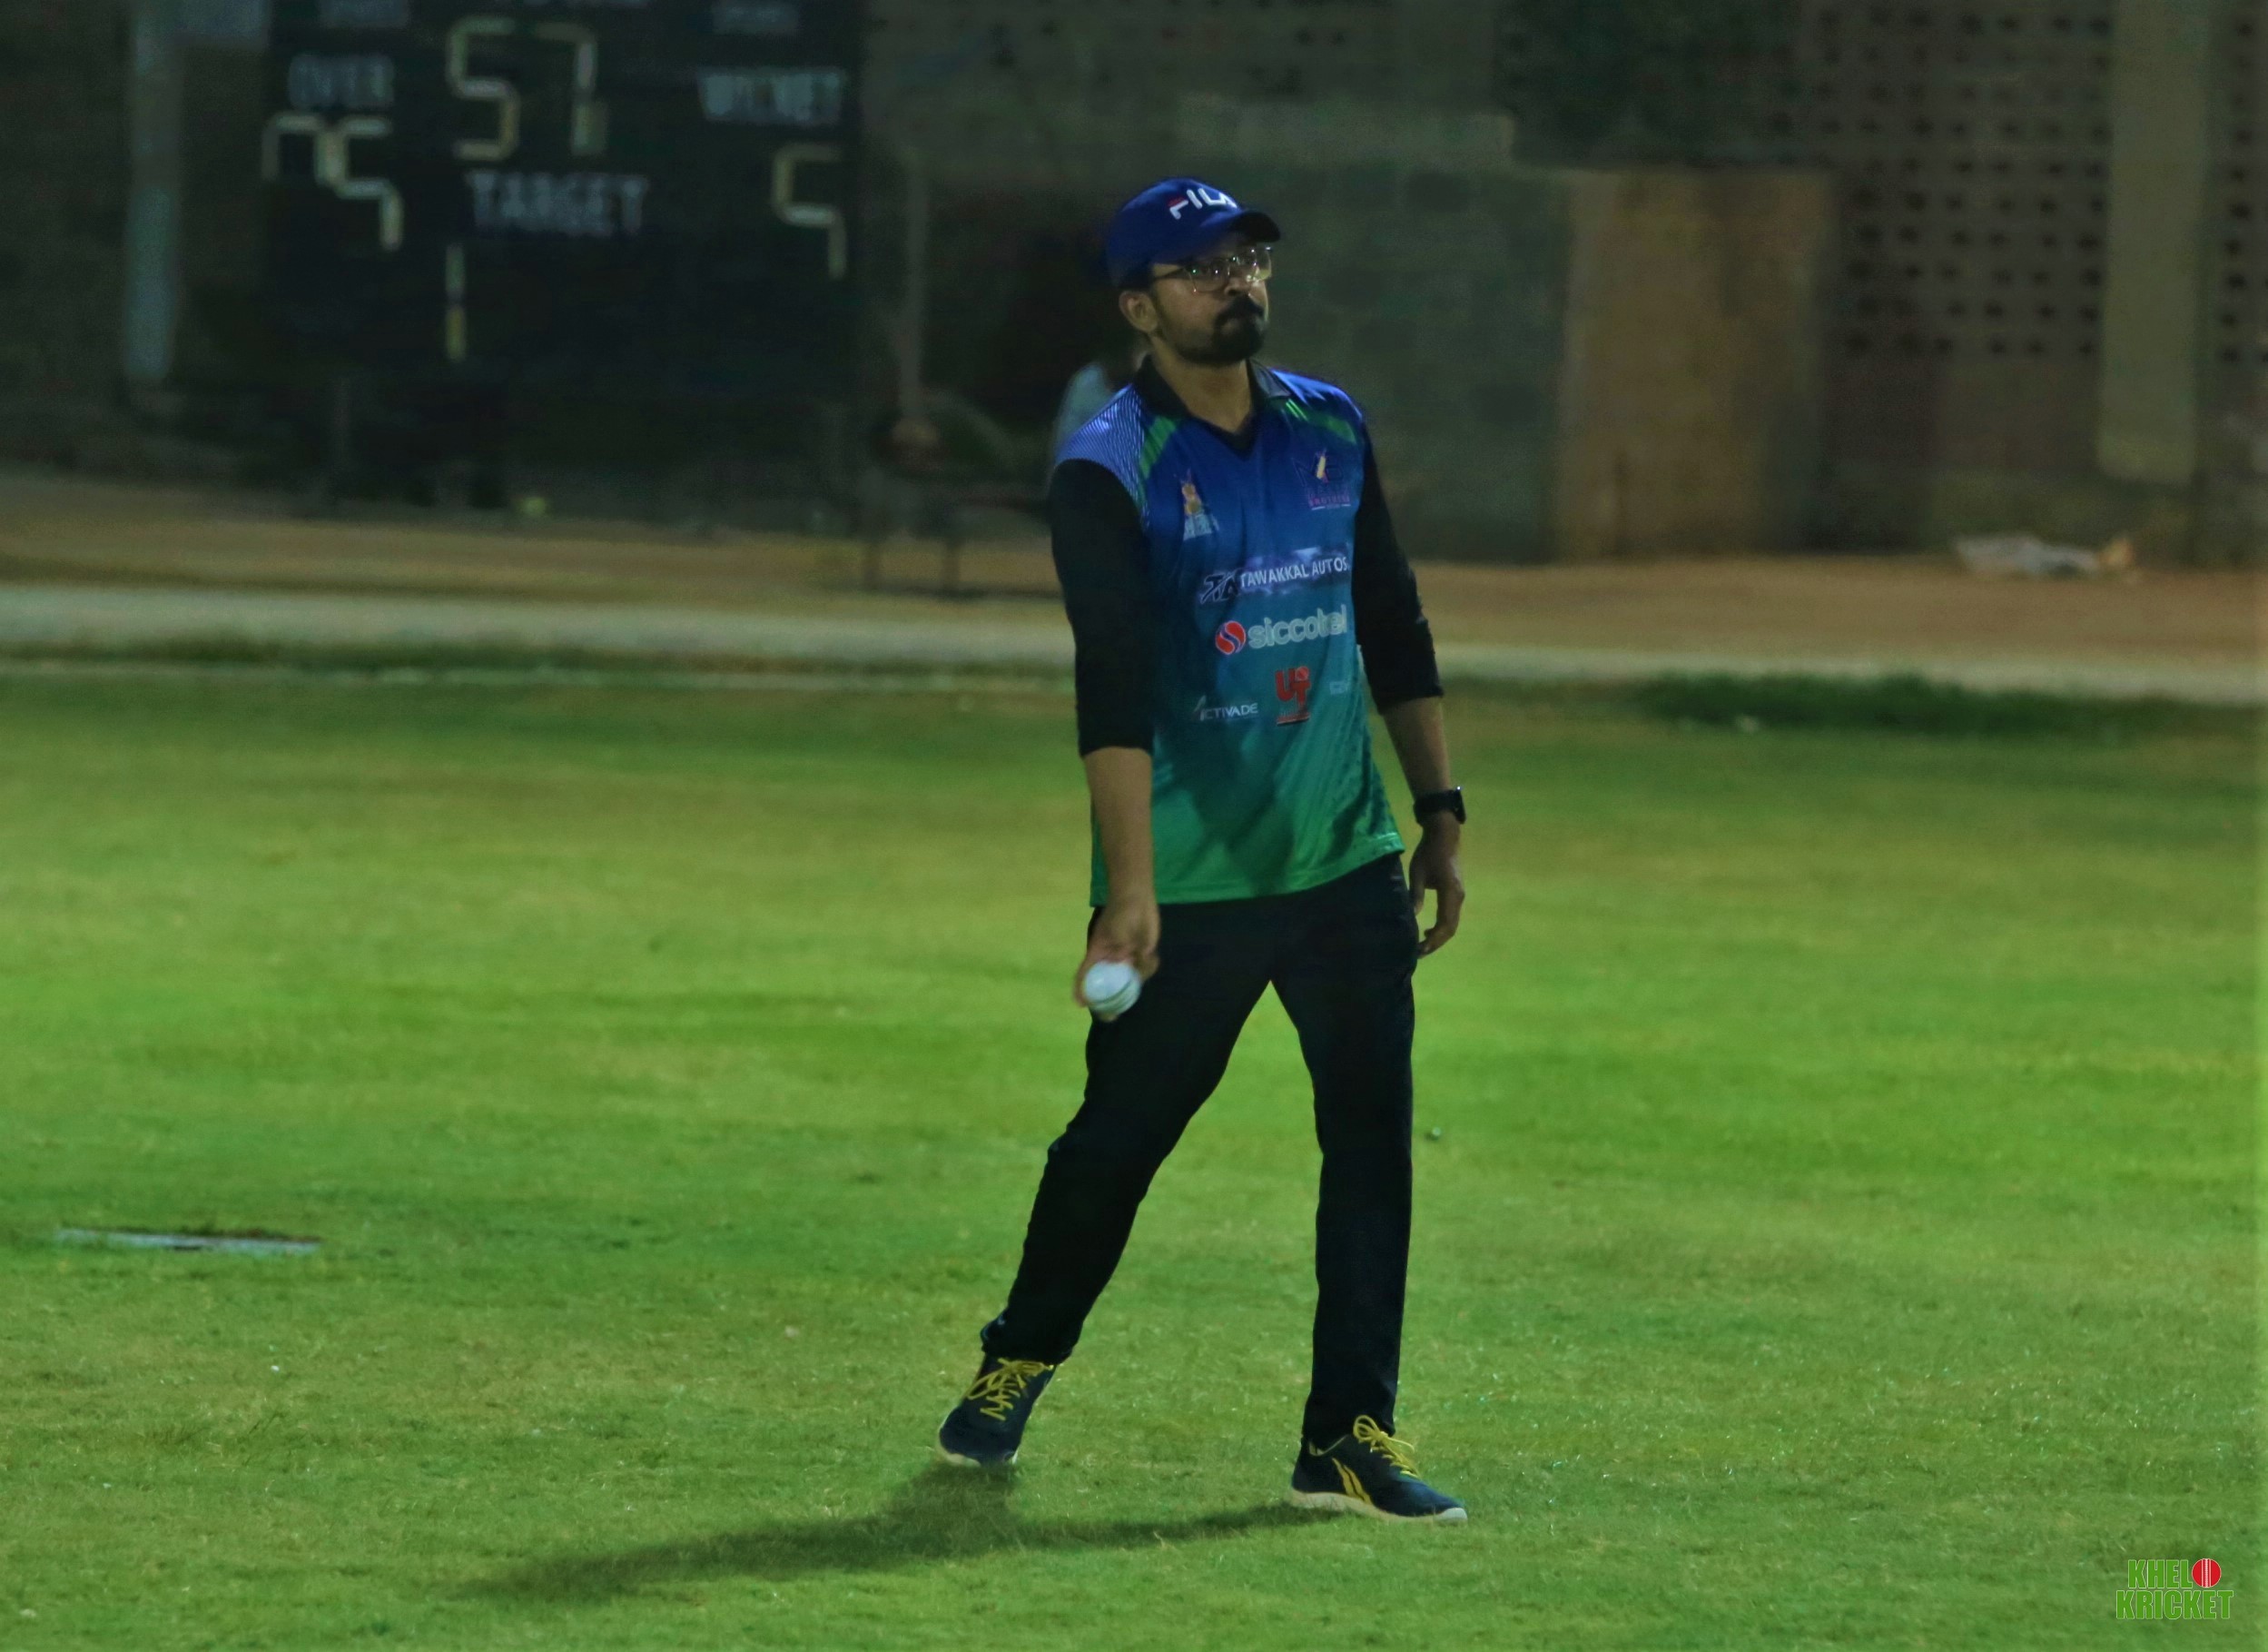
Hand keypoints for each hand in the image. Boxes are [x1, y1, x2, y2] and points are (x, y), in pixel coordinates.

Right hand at [1074, 894, 1160, 1015]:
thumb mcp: (1118, 934)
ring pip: (1130, 979)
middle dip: (1111, 1000)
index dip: (1081, 990)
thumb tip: (1133, 971)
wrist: (1138, 897)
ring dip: (1137, 977)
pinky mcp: (1141, 954)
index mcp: (1099, 954)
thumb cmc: (1121, 914)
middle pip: (1108, 984)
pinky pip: (1144, 969)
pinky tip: (1151, 954)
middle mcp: (1111, 960)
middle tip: (1113, 1016)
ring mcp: (1126, 958)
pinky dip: (1149, 965)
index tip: (1081, 1004)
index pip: (1085, 974)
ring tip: (1143, 954)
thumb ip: (1125, 953)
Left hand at [1407, 822, 1463, 958]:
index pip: (1444, 924)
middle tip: (1418, 953)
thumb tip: (1411, 917)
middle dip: (1436, 943)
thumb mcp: (1418, 874)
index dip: (1433, 940)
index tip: (1419, 949)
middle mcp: (1458, 898)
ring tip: (1421, 946)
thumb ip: (1415, 896)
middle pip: (1450, 928)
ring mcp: (1459, 896)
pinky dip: (1441, 928)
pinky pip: (1451, 916)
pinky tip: (1427, 931)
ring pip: (1452, 924)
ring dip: (1438, 937)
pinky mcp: (1456, 894)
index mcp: (1450, 893)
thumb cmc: (1429, 853)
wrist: (1444, 837)